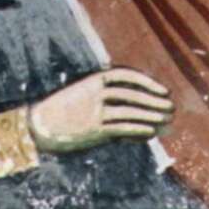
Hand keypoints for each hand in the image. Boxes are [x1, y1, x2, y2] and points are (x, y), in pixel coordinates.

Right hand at [29, 68, 173, 153]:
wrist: (37, 126)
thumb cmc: (63, 111)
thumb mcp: (82, 95)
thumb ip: (106, 97)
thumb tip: (133, 103)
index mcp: (92, 79)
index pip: (126, 75)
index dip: (148, 82)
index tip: (164, 90)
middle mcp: (95, 93)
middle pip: (132, 94)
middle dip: (154, 101)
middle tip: (171, 107)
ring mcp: (94, 111)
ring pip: (131, 111)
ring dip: (151, 116)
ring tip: (166, 120)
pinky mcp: (94, 130)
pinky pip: (122, 128)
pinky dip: (139, 130)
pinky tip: (150, 132)